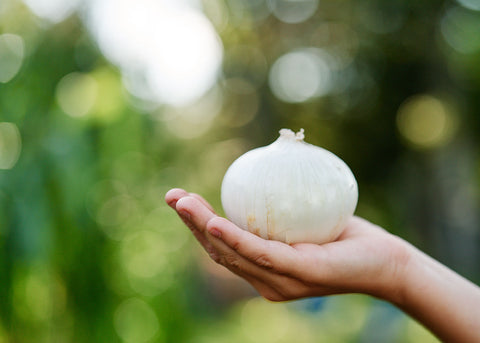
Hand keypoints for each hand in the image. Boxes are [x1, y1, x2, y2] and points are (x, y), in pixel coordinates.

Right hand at [165, 188, 410, 302]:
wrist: (386, 260)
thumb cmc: (346, 237)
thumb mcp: (306, 218)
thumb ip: (283, 206)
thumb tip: (266, 168)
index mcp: (264, 269)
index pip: (224, 248)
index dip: (198, 226)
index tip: (181, 199)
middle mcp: (267, 281)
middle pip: (220, 252)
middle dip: (191, 225)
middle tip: (172, 197)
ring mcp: (281, 282)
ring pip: (233, 254)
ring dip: (203, 228)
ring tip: (183, 203)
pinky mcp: (299, 275)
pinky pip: (262, 254)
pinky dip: (235, 239)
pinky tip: (216, 224)